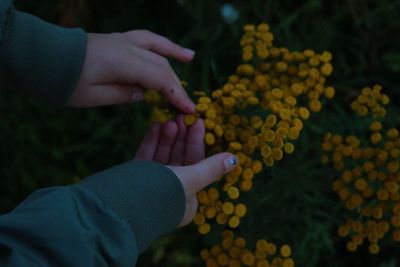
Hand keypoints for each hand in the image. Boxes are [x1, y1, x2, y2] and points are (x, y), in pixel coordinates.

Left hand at [67, 30, 195, 112]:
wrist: (39, 57)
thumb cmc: (63, 81)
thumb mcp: (92, 96)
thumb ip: (123, 94)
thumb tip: (144, 94)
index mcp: (122, 62)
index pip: (159, 79)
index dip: (176, 95)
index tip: (189, 111)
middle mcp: (126, 47)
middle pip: (160, 66)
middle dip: (176, 86)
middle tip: (187, 106)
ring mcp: (121, 40)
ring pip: (156, 47)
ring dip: (174, 53)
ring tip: (191, 58)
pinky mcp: (116, 40)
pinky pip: (144, 39)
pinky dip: (159, 43)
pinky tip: (167, 47)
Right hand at [134, 115, 236, 225]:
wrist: (122, 206)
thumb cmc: (163, 194)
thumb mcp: (191, 180)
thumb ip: (210, 168)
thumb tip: (235, 160)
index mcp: (186, 199)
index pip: (196, 165)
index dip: (197, 142)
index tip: (198, 122)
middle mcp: (170, 193)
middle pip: (179, 158)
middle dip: (182, 137)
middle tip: (183, 116)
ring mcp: (152, 185)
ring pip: (163, 156)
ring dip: (167, 137)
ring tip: (170, 119)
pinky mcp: (135, 179)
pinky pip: (146, 157)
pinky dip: (151, 142)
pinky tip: (155, 125)